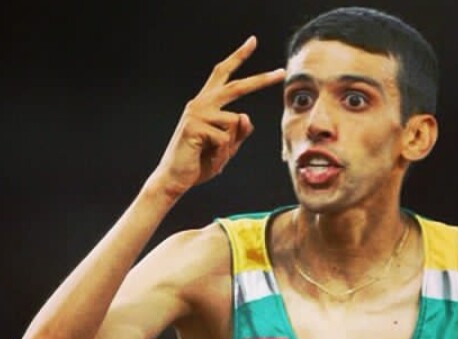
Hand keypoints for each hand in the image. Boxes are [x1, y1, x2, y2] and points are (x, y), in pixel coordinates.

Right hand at [151, 35, 284, 197]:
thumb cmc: (200, 162)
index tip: (253, 41)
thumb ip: (238, 133)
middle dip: (260, 80)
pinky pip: (224, 139)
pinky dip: (221, 154)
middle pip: (236, 87)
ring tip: (213, 156)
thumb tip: (246, 116)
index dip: (238, 57)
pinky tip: (207, 158)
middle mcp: (200, 103)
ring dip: (230, 146)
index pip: (224, 74)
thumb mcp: (226, 148)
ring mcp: (196, 113)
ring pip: (233, 123)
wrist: (176, 178)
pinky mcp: (194, 126)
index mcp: (207, 103)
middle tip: (282, 73)